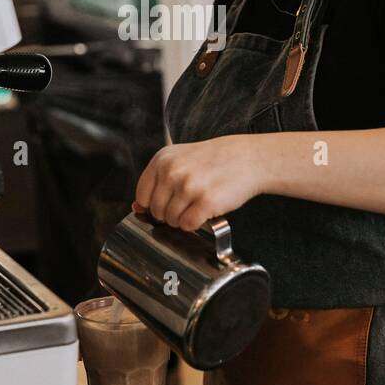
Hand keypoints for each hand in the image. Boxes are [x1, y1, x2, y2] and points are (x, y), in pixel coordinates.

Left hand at [132, 135, 264, 230]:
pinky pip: (188, 225)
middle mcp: (172, 172)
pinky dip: (195, 223)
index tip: (168, 202)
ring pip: (171, 220)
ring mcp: (188, 187)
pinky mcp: (205, 201)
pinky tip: (205, 211)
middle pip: (156, 211)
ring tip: (198, 205)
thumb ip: (157, 180)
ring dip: (183, 219)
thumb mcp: (180, 159)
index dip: (154, 205)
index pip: (142, 196)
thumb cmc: (213, 161)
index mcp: (162, 160)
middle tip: (188, 203)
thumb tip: (136, 208)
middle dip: (170, 213)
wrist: (248, 159)